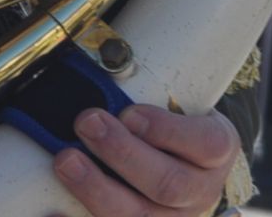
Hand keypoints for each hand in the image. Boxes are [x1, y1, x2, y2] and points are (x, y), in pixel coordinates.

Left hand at [53, 106, 239, 216]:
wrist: (192, 165)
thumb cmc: (179, 123)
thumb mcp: (183, 103)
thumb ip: (152, 92)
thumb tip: (102, 69)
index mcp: (217, 150)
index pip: (205, 144)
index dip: (165, 131)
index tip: (129, 112)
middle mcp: (201, 191)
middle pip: (169, 184)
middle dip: (122, 154)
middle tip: (87, 123)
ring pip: (140, 216)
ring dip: (97, 189)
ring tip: (66, 161)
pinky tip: (55, 212)